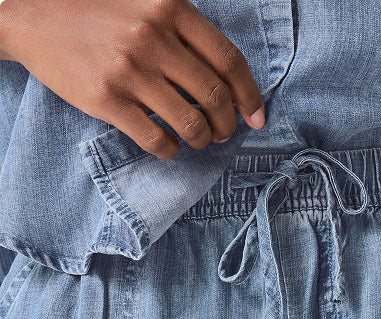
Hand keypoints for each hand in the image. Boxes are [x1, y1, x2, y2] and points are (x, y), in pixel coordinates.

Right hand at [0, 0, 265, 158]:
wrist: (31, 14)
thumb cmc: (99, 12)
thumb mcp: (147, 2)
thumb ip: (186, 31)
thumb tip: (227, 78)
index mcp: (171, 8)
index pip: (229, 61)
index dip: (250, 96)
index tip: (257, 117)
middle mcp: (153, 37)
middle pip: (215, 97)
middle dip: (228, 124)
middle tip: (224, 133)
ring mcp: (129, 70)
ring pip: (190, 123)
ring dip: (202, 140)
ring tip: (199, 140)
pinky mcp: (106, 99)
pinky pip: (155, 138)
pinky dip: (170, 150)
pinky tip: (169, 146)